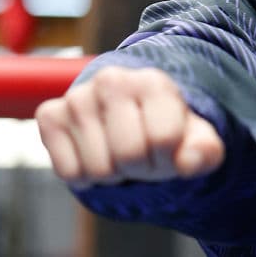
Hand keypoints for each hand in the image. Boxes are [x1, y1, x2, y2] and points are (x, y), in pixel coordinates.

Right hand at [35, 66, 224, 188]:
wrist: (128, 116)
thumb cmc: (165, 129)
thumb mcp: (196, 139)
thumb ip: (205, 150)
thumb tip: (189, 162)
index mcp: (153, 81)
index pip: (164, 139)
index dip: (169, 159)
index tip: (168, 150)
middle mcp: (112, 80)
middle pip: (130, 155)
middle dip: (141, 169)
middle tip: (143, 156)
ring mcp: (78, 96)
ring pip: (99, 169)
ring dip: (113, 175)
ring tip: (119, 152)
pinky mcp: (50, 115)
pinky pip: (68, 172)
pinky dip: (84, 176)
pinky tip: (95, 153)